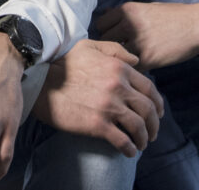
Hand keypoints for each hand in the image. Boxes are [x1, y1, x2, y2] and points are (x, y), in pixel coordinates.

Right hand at [31, 39, 162, 156]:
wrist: (41, 82)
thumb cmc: (62, 63)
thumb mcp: (89, 47)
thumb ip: (115, 50)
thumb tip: (136, 61)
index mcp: (119, 68)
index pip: (149, 88)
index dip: (158, 103)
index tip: (158, 113)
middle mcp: (118, 87)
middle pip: (148, 109)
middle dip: (154, 124)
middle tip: (152, 133)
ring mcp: (109, 106)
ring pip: (139, 126)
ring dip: (144, 138)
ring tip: (141, 144)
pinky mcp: (97, 124)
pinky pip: (122, 140)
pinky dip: (130, 148)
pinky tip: (129, 151)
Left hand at [96, 0, 198, 69]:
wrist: (198, 25)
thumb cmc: (173, 16)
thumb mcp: (147, 7)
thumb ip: (126, 13)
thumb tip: (105, 12)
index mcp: (127, 10)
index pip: (101, 24)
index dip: (106, 32)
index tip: (113, 39)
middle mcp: (128, 24)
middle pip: (104, 40)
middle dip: (110, 47)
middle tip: (120, 53)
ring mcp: (137, 42)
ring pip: (116, 56)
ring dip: (121, 60)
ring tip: (128, 62)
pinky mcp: (148, 58)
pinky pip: (132, 68)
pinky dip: (134, 70)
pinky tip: (141, 68)